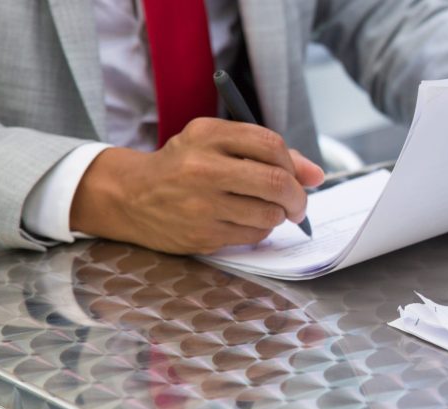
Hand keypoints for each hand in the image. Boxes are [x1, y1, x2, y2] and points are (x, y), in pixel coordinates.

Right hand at [70, 118, 324, 253]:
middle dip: (297, 196)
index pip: (271, 145)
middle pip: (275, 182)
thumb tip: (316, 175)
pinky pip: (252, 234)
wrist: (130, 195)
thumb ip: (267, 153)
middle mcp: (203, 168)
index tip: (296, 175)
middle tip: (298, 204)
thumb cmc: (183, 165)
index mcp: (208, 135)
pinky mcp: (201, 234)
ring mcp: (201, 204)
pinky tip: (246, 221)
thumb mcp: (216, 143)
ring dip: (279, 215)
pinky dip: (260, 229)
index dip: (293, 163)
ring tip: (269, 210)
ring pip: (268, 213)